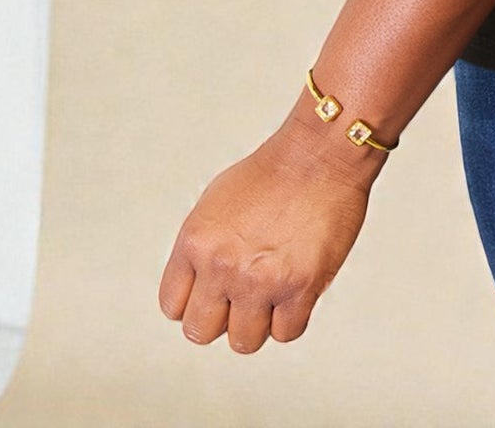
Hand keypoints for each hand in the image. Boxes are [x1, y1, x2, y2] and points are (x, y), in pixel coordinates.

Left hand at [158, 125, 374, 352]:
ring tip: (274, 292)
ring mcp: (261, 280)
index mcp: (195, 242)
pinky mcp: (300, 287)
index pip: (173, 307)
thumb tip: (199, 286)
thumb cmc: (275, 172)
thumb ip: (202, 248)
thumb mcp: (216, 203)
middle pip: (201, 332)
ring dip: (259, 321)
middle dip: (222, 318)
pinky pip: (286, 333)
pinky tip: (297, 291)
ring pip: (244, 342)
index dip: (197, 300)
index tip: (215, 291)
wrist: (321, 154)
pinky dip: (292, 318)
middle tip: (243, 297)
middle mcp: (222, 265)